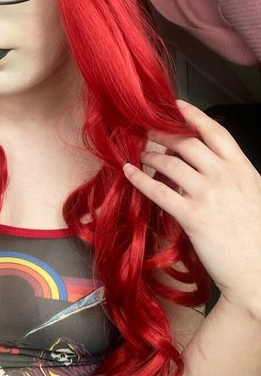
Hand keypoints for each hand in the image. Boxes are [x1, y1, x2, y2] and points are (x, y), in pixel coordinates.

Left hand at [123, 100, 260, 317]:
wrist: (258, 271)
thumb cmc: (254, 235)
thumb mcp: (250, 194)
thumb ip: (227, 174)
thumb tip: (199, 162)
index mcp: (241, 169)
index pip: (215, 132)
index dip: (193, 115)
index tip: (177, 105)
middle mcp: (224, 176)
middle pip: (186, 143)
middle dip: (162, 134)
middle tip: (147, 131)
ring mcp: (208, 195)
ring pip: (169, 162)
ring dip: (150, 155)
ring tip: (139, 153)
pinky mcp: (192, 216)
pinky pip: (158, 190)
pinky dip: (140, 178)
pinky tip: (129, 172)